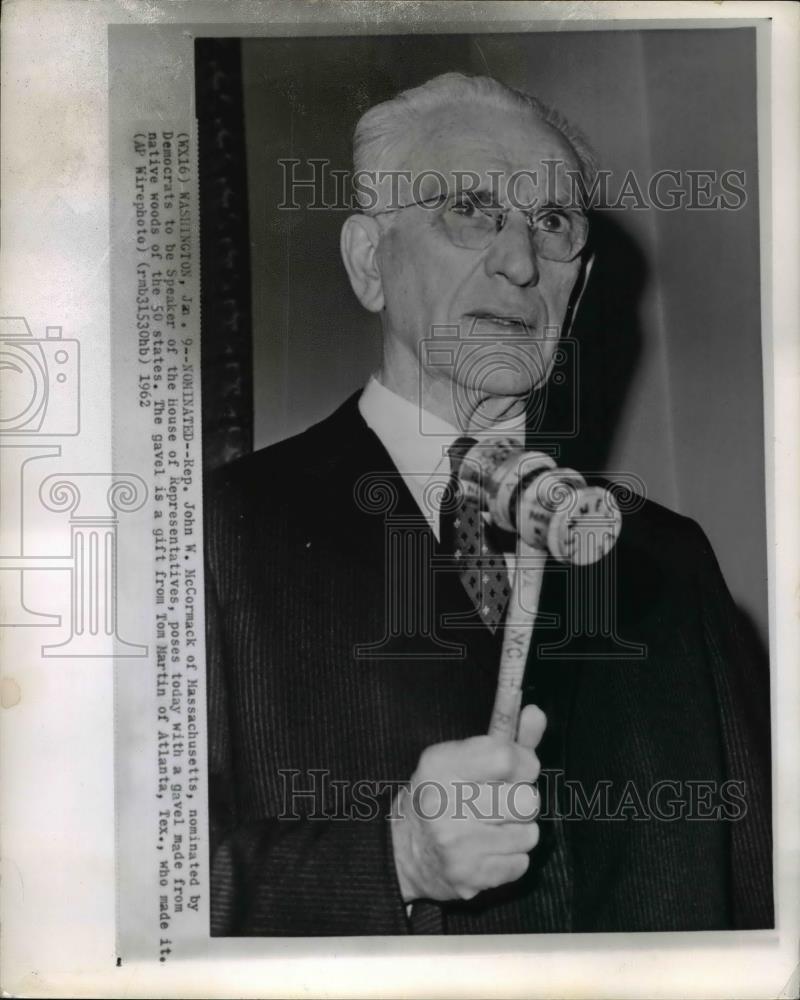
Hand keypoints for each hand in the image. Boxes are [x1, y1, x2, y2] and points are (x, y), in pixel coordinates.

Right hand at [390, 704, 546, 902]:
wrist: (403, 850)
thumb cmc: (440, 795)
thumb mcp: (462, 758)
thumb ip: (505, 737)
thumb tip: (536, 712)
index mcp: (441, 765)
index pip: (506, 758)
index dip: (523, 762)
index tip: (517, 768)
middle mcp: (444, 804)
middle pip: (526, 800)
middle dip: (521, 800)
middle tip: (501, 801)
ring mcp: (455, 844)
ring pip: (529, 834)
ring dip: (518, 830)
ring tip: (493, 827)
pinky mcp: (467, 876)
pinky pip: (521, 864)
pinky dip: (511, 858)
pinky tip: (488, 850)